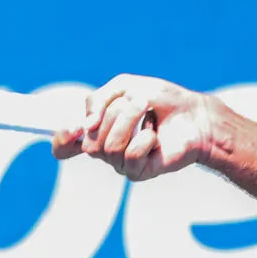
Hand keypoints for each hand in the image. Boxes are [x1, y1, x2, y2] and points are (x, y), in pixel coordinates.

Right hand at [51, 74, 216, 180]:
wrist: (194, 114)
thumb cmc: (162, 100)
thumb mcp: (126, 86)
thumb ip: (98, 99)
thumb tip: (85, 126)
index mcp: (98, 129)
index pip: (65, 146)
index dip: (62, 140)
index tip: (74, 128)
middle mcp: (105, 149)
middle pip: (89, 141)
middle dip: (113, 114)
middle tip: (138, 103)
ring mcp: (121, 162)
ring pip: (108, 147)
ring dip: (130, 122)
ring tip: (148, 114)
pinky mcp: (138, 172)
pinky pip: (129, 156)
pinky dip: (144, 139)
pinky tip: (155, 135)